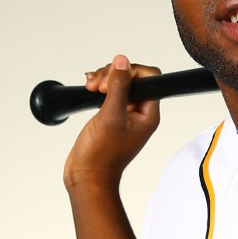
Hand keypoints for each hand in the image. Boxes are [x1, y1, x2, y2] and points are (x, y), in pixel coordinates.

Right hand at [63, 55, 161, 190]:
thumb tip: (122, 62)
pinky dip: (98, 87)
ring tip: (91, 88)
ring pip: (119, 83)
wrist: (86, 175)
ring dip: (103, 79)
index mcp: (148, 113)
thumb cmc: (101, 156)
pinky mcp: (110, 116)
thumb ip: (118, 87)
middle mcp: (139, 112)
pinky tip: (89, 89)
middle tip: (100, 87)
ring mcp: (125, 114)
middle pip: (133, 77)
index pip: (150, 78)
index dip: (132, 71)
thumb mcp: (110, 116)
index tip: (114, 77)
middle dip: (113, 75)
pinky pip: (108, 93)